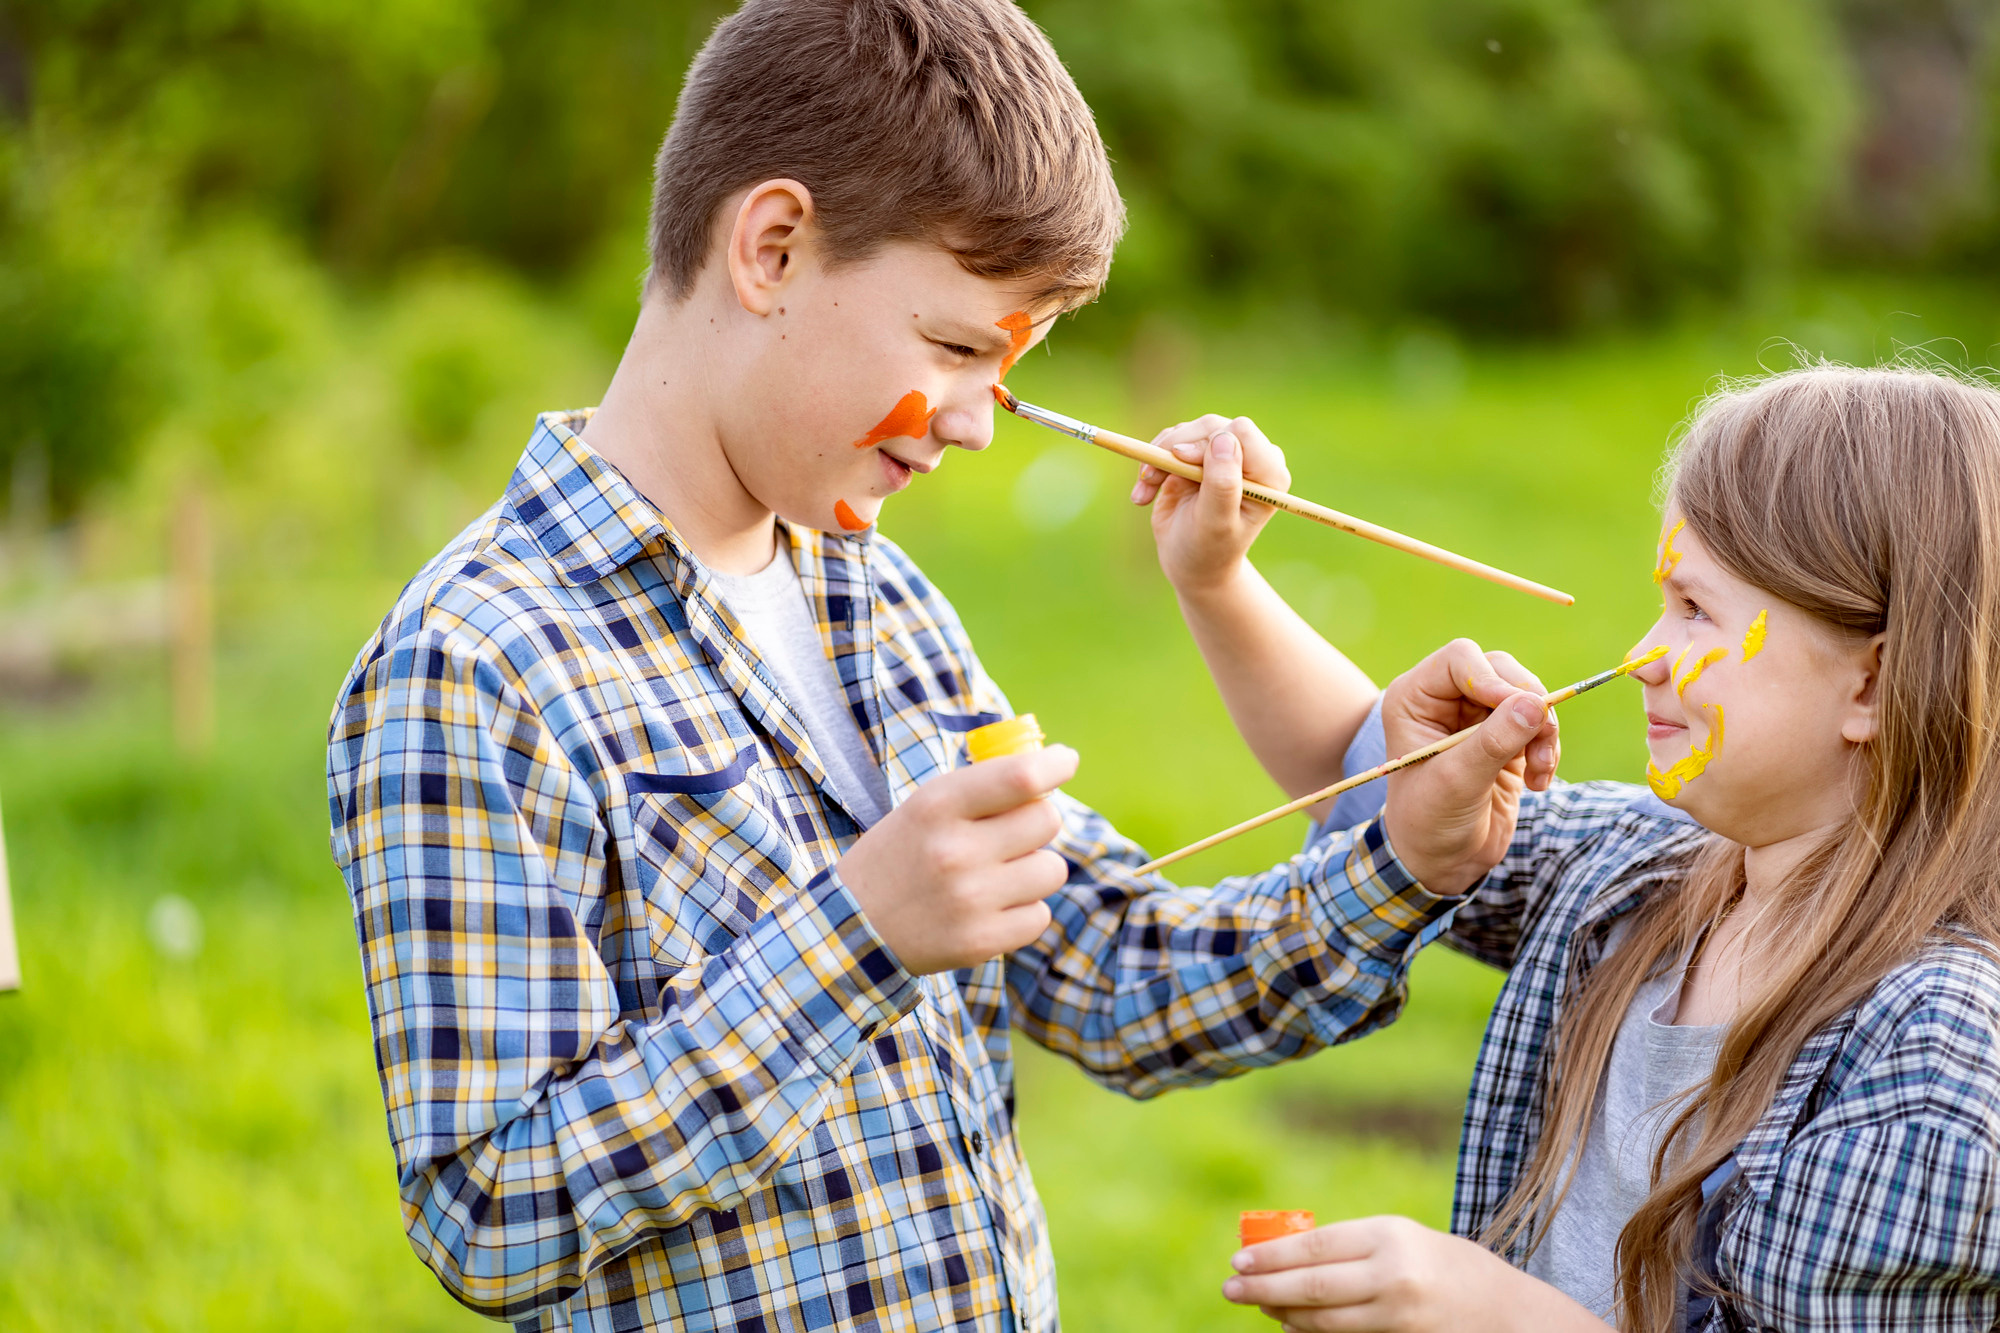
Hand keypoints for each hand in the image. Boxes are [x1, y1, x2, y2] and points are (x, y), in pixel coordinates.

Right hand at [835, 747, 1077, 974]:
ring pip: (1052, 869)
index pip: (1021, 777)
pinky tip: (991, 909)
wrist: (852, 927)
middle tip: (1011, 833)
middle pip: (1046, 821)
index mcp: (938, 806)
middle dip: (1036, 823)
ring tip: (999, 876)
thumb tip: (1049, 768)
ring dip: (1034, 869)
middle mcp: (955, 851)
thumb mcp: (923, 807)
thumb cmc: (901, 855)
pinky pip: (1040, 916)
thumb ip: (980, 789)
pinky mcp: (979, 941)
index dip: (1054, 765)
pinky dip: (1023, 911)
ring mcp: (969, 900)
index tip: (1064, 761)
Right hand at [1131, 413, 1290, 596]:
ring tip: (1145, 491)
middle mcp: (1250, 459)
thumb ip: (1223, 483)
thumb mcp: (1216, 522)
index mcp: (1268, 474)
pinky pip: (1171, 441)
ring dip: (1159, 458)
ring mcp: (1224, 455)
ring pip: (1188, 430)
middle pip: (1211, 427)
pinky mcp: (1198, 455)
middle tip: (1152, 476)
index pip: (1239, 432)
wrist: (1191, 563)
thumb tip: (1223, 439)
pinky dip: (1152, 462)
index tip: (1181, 461)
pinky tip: (1144, 492)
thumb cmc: (1209, 549)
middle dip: (1176, 449)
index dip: (1206, 442)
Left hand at [1221, 1215, 1608, 1332]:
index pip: (1316, 1246)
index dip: (1272, 1256)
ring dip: (1285, 1315)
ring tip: (1260, 1307)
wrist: (1513, 1314)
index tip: (1239, 1261)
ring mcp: (1401, 1317)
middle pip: (1313, 1285)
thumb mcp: (1406, 1240)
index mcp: (1391, 1235)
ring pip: (1325, 1321)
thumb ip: (1355, 1247)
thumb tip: (1287, 1255)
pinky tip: (1294, 1327)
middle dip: (1265, 1288)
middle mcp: (1394, 1275)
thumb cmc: (1451, 1268)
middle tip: (1231, 1289)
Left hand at [1381, 639, 1559, 895]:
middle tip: (1541, 737)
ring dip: (1543, 728)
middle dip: (1527, 701)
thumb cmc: (1429, 822)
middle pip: (1500, 669)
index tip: (1518, 709)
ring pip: (1526, 693)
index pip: (1460, 659)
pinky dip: (1548, 746)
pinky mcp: (1505, 736)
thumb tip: (1535, 703)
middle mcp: (1445, 699)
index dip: (1493, 678)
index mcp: (1414, 698)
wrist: (1441, 862)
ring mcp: (1477, 716)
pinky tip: (1539, 783)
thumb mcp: (1456, 783)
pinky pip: (1539, 721)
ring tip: (1541, 770)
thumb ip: (1492, 742)